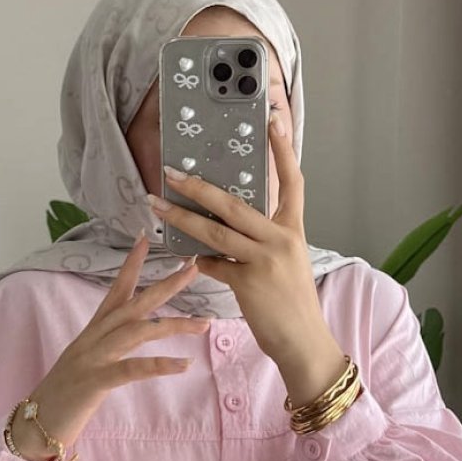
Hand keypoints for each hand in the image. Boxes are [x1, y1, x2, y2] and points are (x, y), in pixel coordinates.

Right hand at [12, 238, 209, 459]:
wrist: (34, 425)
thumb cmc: (64, 398)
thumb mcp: (87, 364)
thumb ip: (108, 348)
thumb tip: (130, 338)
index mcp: (92, 333)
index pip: (115, 291)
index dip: (131, 265)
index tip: (147, 240)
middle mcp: (93, 338)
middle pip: (134, 304)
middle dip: (165, 285)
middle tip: (194, 267)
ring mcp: (93, 358)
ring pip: (137, 331)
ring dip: (173, 325)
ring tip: (204, 323)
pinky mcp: (95, 382)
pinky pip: (132, 369)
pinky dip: (159, 365)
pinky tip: (184, 365)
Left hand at [147, 116, 336, 373]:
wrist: (303, 342)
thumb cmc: (293, 304)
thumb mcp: (287, 263)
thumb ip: (262, 241)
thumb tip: (225, 231)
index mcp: (293, 229)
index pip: (292, 181)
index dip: (283, 149)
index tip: (274, 118)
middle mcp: (281, 238)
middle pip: (234, 203)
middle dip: (199, 186)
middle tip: (172, 171)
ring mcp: (265, 259)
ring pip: (215, 231)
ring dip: (182, 218)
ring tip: (157, 206)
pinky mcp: (249, 282)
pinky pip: (214, 265)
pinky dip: (200, 263)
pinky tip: (192, 261)